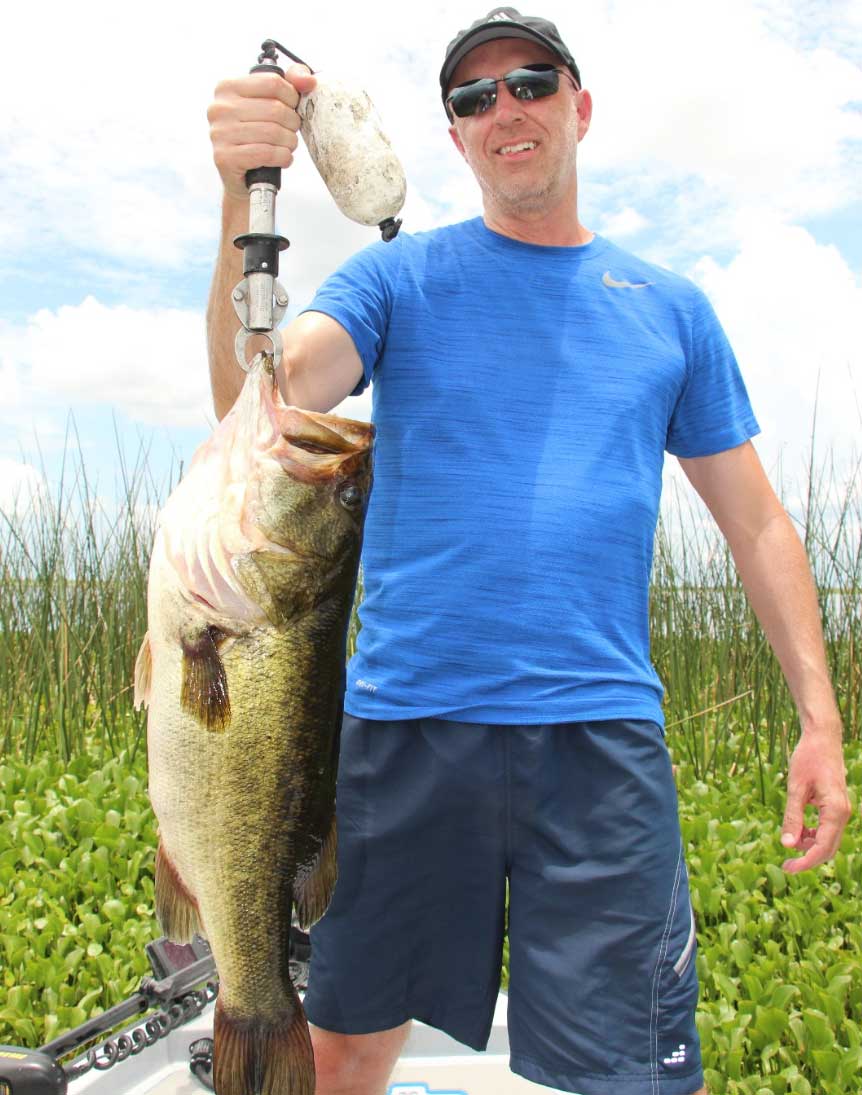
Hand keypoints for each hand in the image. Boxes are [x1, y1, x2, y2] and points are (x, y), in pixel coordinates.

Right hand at [207, 63, 316, 200]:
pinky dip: (282, 157)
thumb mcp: (270, 103)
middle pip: (275, 109)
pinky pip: (266, 153)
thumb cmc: (257, 137)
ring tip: (287, 146)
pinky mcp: (225, 157)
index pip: (273, 82)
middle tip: (291, 132)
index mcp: (227, 87)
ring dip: (289, 142)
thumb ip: (291, 83)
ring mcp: (219, 132)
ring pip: (273, 132)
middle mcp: (219, 108)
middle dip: (292, 123)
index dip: (292, 97)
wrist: (241, 178)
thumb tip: (309, 81)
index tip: (292, 109)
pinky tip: (282, 158)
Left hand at [780, 728, 851, 872]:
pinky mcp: (837, 807)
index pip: (822, 847)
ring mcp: (841, 811)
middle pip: (828, 849)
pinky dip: (813, 835)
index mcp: (835, 811)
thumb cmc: (808, 758)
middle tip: (785, 866)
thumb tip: (787, 845)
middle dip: (807, 859)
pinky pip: (827, 830)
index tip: (787, 868)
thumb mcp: (795, 787)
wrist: (822, 738)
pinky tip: (798, 830)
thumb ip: (792, 816)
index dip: (805, 862)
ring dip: (810, 846)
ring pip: (828, 841)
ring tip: (789, 839)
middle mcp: (842, 813)